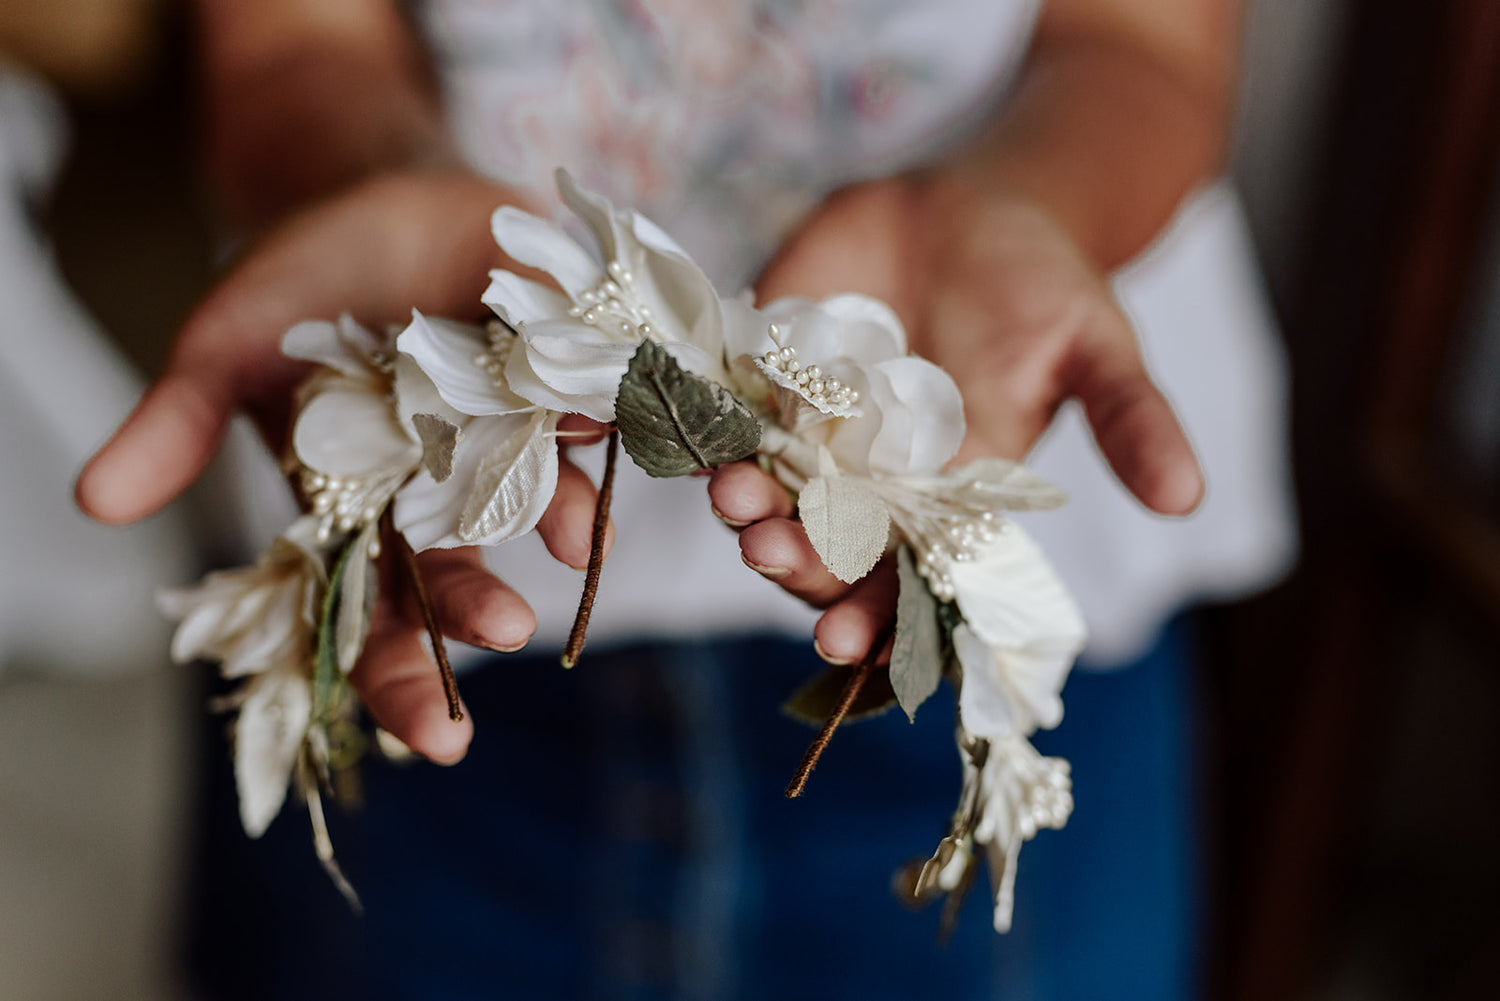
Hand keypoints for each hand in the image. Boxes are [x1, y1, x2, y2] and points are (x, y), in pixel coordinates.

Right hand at [76, 169, 604, 762]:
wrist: (379, 195)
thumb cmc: (297, 282)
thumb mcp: (226, 346)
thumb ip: (177, 421)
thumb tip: (94, 500)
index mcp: (363, 510)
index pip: (376, 618)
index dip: (403, 680)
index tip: (435, 739)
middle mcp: (444, 489)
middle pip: (462, 571)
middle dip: (478, 610)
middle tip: (504, 634)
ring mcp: (510, 434)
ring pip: (542, 497)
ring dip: (564, 520)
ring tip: (581, 542)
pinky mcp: (561, 372)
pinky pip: (589, 407)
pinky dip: (599, 421)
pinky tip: (603, 426)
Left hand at [709, 174, 1203, 663]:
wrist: (974, 206)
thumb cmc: (1045, 286)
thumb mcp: (1098, 348)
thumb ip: (1131, 422)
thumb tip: (1188, 498)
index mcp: (944, 501)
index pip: (906, 580)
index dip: (875, 616)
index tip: (845, 640)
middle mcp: (868, 482)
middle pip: (820, 548)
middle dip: (793, 561)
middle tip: (769, 550)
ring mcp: (809, 431)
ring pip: (765, 491)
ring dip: (740, 504)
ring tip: (728, 491)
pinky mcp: (766, 372)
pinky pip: (726, 412)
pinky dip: (704, 427)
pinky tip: (688, 432)